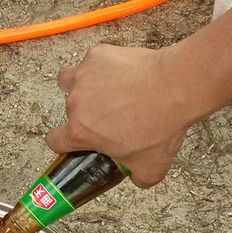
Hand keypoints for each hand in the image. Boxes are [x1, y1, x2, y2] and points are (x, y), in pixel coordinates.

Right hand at [45, 44, 191, 187]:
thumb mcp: (152, 167)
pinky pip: (92, 61)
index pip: (55, 140)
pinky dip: (103, 66)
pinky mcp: (98, 55)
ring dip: (81, 86)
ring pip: (69, 79)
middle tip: (111, 115)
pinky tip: (124, 73)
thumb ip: (137, 178)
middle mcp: (76, 103)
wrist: (176, 87)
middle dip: (85, 113)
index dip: (64, 143)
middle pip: (68, 109)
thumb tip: (137, 177)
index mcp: (81, 132)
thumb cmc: (161, 125)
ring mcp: (84, 75)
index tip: (76, 140)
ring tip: (105, 89)